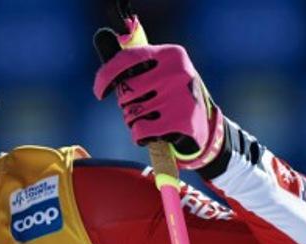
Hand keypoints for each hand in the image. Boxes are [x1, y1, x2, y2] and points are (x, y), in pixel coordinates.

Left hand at [93, 26, 223, 170]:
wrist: (205, 123)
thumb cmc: (174, 94)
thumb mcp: (163, 71)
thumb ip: (136, 64)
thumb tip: (103, 47)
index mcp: (171, 54)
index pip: (126, 60)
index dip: (105, 77)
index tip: (100, 92)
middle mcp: (176, 72)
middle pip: (126, 92)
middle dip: (128, 104)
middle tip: (145, 106)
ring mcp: (180, 96)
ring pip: (131, 114)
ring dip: (135, 120)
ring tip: (154, 118)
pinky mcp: (181, 121)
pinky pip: (140, 130)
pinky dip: (140, 135)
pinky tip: (154, 133)